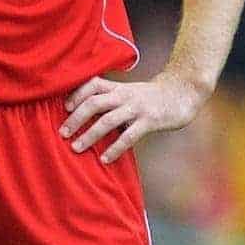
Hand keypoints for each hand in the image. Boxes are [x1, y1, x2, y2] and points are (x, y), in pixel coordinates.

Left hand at [58, 73, 206, 163]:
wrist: (182, 93)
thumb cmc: (150, 96)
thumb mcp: (128, 92)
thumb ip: (110, 99)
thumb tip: (84, 114)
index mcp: (118, 87)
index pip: (92, 84)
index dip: (76, 94)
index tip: (63, 108)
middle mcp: (124, 95)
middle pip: (94, 102)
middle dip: (76, 118)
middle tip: (62, 133)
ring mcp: (137, 108)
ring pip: (108, 120)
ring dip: (90, 134)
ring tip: (76, 148)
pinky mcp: (149, 121)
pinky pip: (129, 136)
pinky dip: (115, 148)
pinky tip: (105, 159)